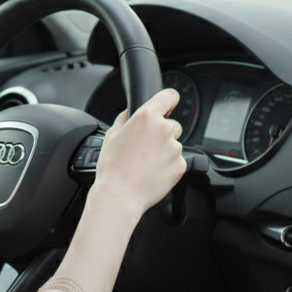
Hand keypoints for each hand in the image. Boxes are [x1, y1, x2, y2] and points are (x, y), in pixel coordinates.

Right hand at [92, 88, 185, 216]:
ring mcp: (175, 148)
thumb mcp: (111, 136)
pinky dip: (167, 166)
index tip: (168, 105)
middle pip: (172, 124)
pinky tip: (152, 172)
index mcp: (146, 117)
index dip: (169, 100)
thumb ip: (124, 119)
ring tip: (145, 164)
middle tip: (145, 147)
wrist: (120, 195)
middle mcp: (164, 129)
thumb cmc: (112, 167)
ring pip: (174, 144)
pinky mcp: (181, 165)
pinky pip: (177, 161)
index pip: (169, 96)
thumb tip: (129, 114)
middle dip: (162, 133)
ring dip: (164, 151)